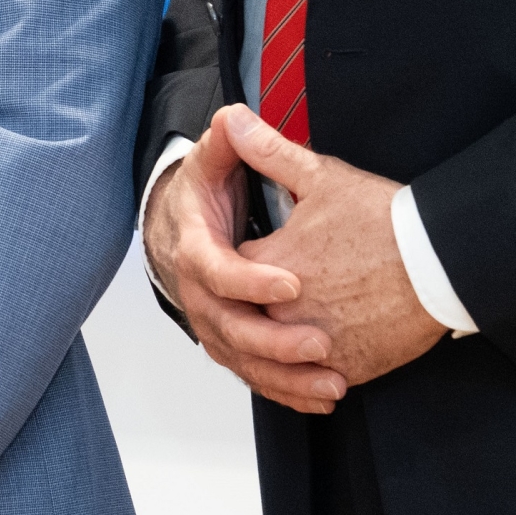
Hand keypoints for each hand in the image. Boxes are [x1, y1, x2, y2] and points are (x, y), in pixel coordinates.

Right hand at [145, 105, 345, 413]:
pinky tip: (323, 397)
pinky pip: (255, 376)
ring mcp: (213, 325)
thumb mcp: (215, 163)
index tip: (294, 285)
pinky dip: (287, 391)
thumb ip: (230, 144)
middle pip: (231, 329)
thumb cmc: (206, 196)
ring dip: (287, 378)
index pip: (218, 272)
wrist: (183, 231)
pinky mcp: (232, 345)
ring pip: (244, 363)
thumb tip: (232, 117)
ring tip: (333, 382)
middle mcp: (199, 296)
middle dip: (276, 343)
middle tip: (321, 343)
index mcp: (196, 250)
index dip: (252, 282)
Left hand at [228, 105, 447, 386]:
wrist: (443, 262)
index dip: (237, 264)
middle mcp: (285, 311)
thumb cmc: (386, 220)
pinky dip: (309, 374)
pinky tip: (315, 362)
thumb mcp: (322, 177)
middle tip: (263, 300)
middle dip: (252, 308)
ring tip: (289, 334)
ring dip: (277, 348)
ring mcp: (316, 345)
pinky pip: (313, 378)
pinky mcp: (348, 368)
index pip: (229, 271)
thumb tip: (235, 120)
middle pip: (246, 318)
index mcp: (270, 264)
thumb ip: (270, 152)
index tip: (253, 255)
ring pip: (276, 357)